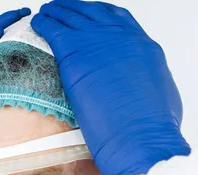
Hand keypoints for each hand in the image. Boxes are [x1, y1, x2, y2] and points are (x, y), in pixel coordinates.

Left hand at [31, 0, 190, 174]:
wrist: (141, 138)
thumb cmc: (154, 130)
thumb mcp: (160, 96)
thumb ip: (144, 82)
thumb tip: (137, 85)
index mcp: (143, 47)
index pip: (119, 20)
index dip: (101, 15)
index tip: (91, 14)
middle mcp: (122, 38)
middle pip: (94, 13)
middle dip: (77, 9)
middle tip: (63, 7)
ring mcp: (99, 43)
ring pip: (72, 17)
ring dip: (57, 12)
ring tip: (46, 11)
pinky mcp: (76, 54)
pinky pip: (55, 30)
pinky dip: (44, 24)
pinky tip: (37, 22)